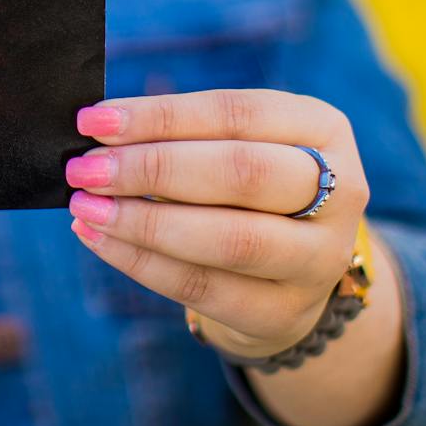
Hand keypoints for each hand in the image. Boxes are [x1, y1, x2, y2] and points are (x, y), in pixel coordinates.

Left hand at [65, 89, 369, 360]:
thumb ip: (182, 134)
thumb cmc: (245, 188)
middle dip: (151, 168)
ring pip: (229, 239)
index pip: (237, 113)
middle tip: (85, 168)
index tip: (94, 122)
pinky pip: (204, 289)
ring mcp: (319, 258)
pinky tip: (99, 239)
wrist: (291, 272)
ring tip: (86, 206)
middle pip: (241, 173)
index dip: (161, 116)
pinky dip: (142, 263)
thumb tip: (98, 131)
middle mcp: (339, 192)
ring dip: (144, 221)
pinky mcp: (285, 312)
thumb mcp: (237, 144)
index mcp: (323, 128)